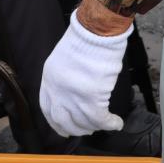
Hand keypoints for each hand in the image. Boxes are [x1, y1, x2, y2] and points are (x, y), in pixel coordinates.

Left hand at [39, 10, 131, 136]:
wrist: (96, 31)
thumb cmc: (86, 39)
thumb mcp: (64, 58)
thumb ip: (64, 78)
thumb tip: (74, 95)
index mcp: (49, 78)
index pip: (47, 108)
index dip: (56, 122)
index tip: (64, 128)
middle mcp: (58, 90)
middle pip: (62, 120)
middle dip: (74, 129)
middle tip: (85, 131)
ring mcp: (73, 95)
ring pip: (83, 122)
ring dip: (95, 127)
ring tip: (106, 124)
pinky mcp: (91, 97)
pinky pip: (100, 119)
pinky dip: (109, 124)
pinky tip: (116, 123)